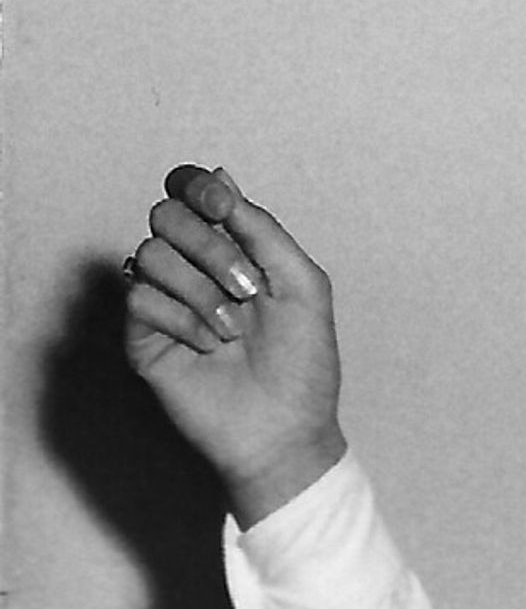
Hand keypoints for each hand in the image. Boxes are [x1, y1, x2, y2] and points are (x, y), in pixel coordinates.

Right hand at [121, 166, 345, 522]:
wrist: (288, 431)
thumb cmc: (303, 366)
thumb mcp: (303, 287)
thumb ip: (264, 229)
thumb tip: (222, 177)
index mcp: (229, 249)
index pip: (190, 192)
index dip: (196, 186)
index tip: (222, 204)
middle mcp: (191, 267)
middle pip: (166, 214)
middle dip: (210, 247)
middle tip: (247, 290)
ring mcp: (164, 299)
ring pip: (149, 254)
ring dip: (201, 291)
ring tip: (232, 331)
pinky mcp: (144, 335)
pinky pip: (139, 298)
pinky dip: (182, 321)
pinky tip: (208, 348)